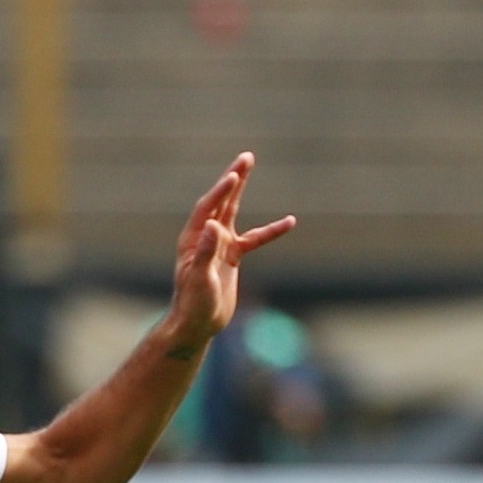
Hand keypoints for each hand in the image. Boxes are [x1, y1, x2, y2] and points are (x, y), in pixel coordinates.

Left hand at [164, 154, 296, 348]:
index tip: (234, 176)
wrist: (197, 325)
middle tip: (246, 157)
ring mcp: (219, 246)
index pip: (208, 208)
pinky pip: (255, 239)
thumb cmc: (193, 304)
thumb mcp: (200, 279)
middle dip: (232, 179)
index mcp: (193, 240)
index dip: (220, 192)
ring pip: (232, 212)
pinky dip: (270, 231)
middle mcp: (205, 237)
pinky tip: (290, 222)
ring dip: (241, 190)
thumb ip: (205, 252)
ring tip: (249, 166)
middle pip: (220, 202)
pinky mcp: (231, 257)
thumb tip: (213, 224)